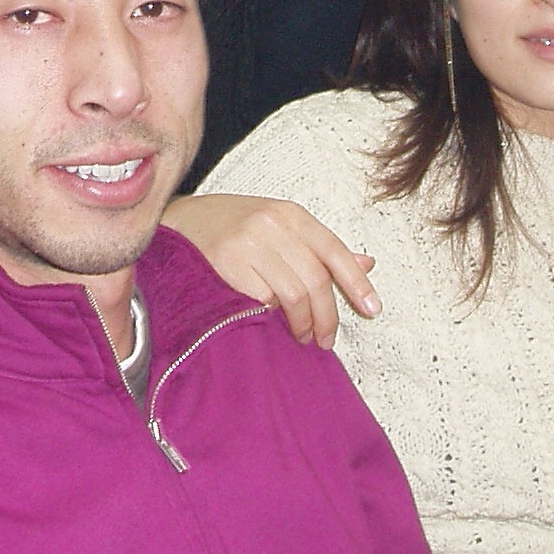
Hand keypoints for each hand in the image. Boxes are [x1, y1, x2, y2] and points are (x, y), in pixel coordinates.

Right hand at [164, 193, 379, 346]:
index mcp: (291, 214)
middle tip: (325, 338)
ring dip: (302, 323)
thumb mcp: (281, 228)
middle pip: (316, 280)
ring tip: (302, 335)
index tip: (373, 309)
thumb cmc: (236, 228)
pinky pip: (261, 301)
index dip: (357, 283)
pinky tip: (270, 319)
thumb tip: (368, 264)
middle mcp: (272, 224)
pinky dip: (270, 316)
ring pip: (293, 295)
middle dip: (327, 316)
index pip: (335, 251)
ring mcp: (248, 244)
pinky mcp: (226, 265)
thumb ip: (320, 248)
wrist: (181, 223)